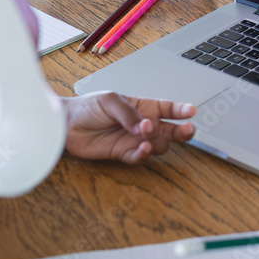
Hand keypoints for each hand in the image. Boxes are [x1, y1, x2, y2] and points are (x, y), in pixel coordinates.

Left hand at [62, 92, 195, 163]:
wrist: (66, 124)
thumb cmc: (88, 107)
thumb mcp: (110, 100)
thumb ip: (129, 113)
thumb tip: (144, 126)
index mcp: (143, 107)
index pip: (168, 109)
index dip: (181, 110)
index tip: (191, 111)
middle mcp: (143, 125)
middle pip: (171, 131)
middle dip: (183, 131)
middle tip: (187, 130)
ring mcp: (134, 140)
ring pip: (158, 145)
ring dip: (156, 140)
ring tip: (145, 133)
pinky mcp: (123, 154)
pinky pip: (140, 157)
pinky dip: (143, 154)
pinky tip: (142, 147)